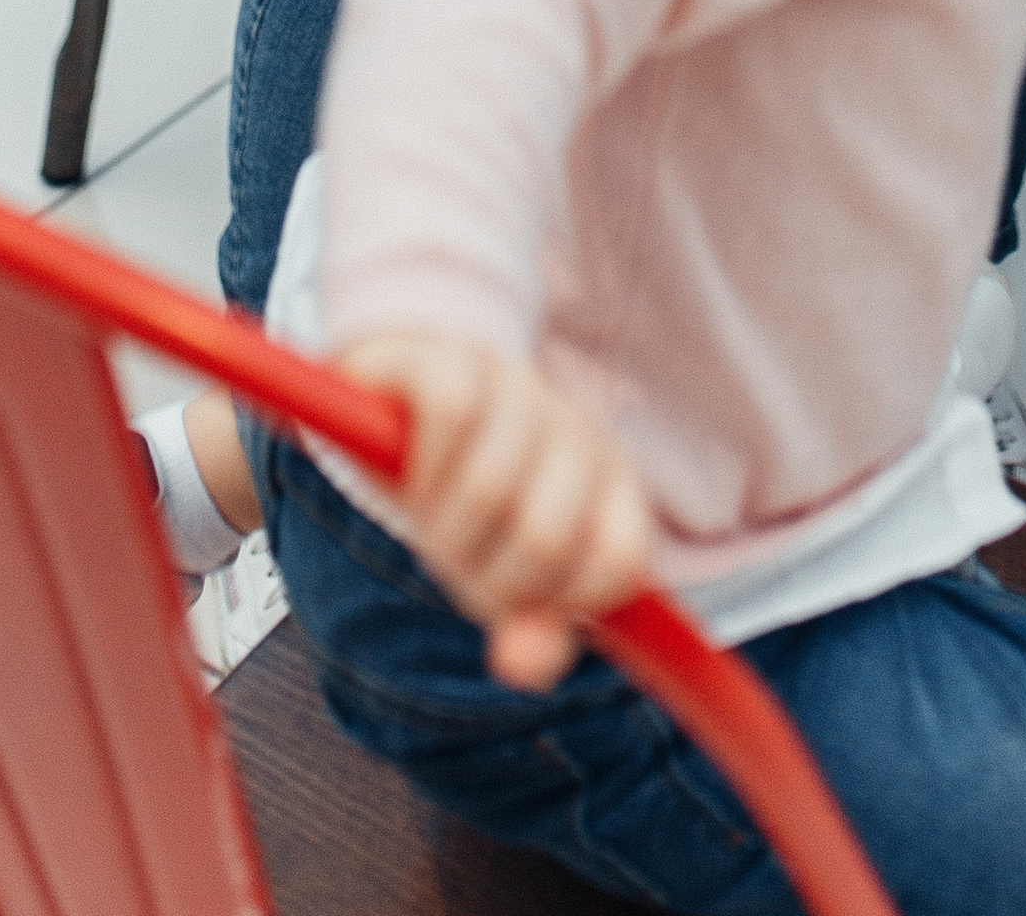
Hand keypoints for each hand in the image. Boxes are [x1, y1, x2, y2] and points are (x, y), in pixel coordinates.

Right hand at [343, 332, 654, 688]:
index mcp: (609, 486)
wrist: (405, 397)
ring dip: (441, 527)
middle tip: (458, 558)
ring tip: (427, 517)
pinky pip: (452, 413)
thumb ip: (532, 627)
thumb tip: (523, 666)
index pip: (620, 563)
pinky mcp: (458, 359)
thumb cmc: (464, 501)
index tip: (521, 601)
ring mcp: (521, 389)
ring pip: (491, 484)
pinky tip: (410, 470)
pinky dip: (422, 462)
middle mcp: (577, 432)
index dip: (564, 601)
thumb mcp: (500, 574)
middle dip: (484, 576)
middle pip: (544, 541)